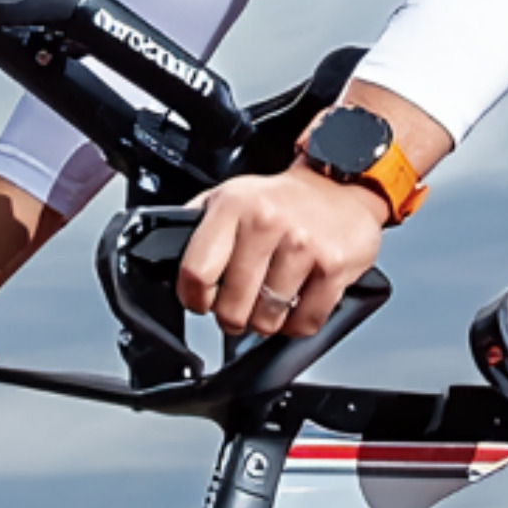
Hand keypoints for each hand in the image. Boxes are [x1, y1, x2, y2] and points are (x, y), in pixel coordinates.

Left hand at [179, 168, 386, 338]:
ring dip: (264, 323)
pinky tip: (294, 306)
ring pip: (267, 319)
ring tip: (267, 306)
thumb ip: (200, 226)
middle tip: (236, 310)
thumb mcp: (232, 196)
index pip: (197, 271)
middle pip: (231, 305)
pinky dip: (296, 325)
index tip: (200, 302)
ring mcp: (304, 246)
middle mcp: (268, 223)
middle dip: (230, 317)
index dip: (194, 298)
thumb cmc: (282, 198)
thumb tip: (168, 258)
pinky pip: (304, 322)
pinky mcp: (335, 267)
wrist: (339, 182)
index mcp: (234, 206)